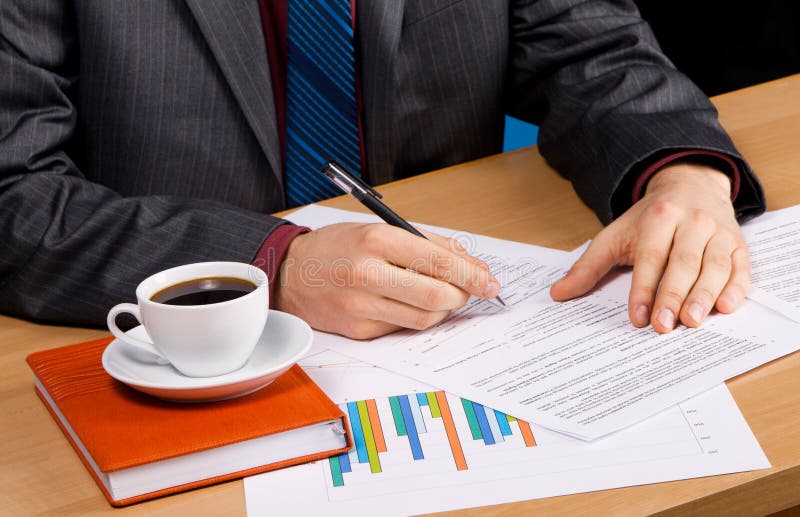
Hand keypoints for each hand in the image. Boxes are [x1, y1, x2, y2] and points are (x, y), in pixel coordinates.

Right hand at [274, 223, 499, 338]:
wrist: (291, 274)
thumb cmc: (339, 247)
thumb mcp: (381, 229)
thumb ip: (428, 244)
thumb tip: (472, 265)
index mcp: (377, 240)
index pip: (439, 262)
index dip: (472, 274)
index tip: (490, 281)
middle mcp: (369, 274)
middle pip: (437, 296)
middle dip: (463, 295)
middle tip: (470, 291)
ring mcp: (363, 306)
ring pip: (425, 317)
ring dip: (443, 308)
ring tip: (440, 294)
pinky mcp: (360, 330)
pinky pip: (404, 327)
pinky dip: (417, 315)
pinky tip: (410, 302)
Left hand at [550, 163, 748, 332]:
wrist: (691, 184)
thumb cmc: (649, 219)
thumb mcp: (614, 235)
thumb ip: (588, 266)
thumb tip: (558, 294)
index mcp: (658, 217)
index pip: (650, 257)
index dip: (643, 288)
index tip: (637, 317)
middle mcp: (692, 221)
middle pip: (683, 262)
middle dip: (673, 296)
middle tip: (664, 326)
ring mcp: (719, 231)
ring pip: (715, 265)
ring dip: (705, 295)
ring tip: (693, 322)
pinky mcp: (738, 243)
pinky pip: (741, 267)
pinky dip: (736, 288)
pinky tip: (726, 307)